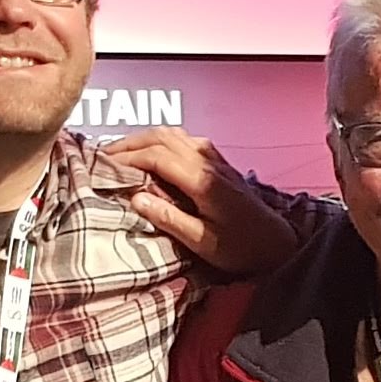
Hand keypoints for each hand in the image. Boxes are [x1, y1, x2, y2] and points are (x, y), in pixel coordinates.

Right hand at [106, 128, 302, 277]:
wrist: (276, 242)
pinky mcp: (218, 163)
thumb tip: (136, 198)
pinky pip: (185, 140)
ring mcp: (214, 159)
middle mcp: (208, 162)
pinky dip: (162, 140)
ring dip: (145, 138)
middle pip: (162, 138)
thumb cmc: (242, 247)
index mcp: (202, 180)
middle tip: (104, 155)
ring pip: (173, 134)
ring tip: (122, 152)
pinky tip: (152, 151)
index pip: (157, 156)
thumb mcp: (203, 242)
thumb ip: (169, 218)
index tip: (104, 166)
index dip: (127, 158)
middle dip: (130, 144)